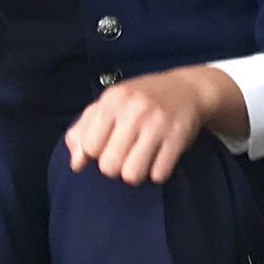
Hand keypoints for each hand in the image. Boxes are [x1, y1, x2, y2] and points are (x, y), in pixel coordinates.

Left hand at [66, 66, 245, 185]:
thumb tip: (76, 164)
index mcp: (113, 100)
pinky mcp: (178, 137)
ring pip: (132, 175)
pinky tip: (159, 157)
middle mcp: (134, 110)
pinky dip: (157, 172)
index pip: (90, 146)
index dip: (96, 152)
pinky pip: (158, 174)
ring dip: (135, 172)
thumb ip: (85, 129)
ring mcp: (158, 124)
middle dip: (115, 166)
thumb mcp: (110, 103)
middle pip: (109, 166)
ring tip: (141, 158)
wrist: (188, 89)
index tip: (107, 144)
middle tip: (126, 153)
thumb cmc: (142, 98)